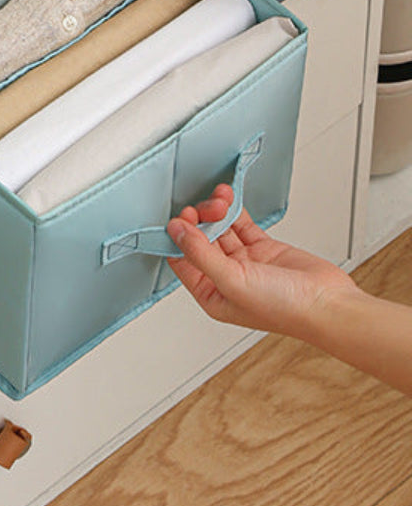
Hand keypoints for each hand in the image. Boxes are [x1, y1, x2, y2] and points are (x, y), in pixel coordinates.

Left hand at [166, 185, 356, 338]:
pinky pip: (240, 224)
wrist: (329, 303)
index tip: (181, 217)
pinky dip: (233, 210)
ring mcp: (245, 262)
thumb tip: (175, 231)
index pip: (181, 260)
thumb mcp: (232, 281)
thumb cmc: (286, 308)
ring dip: (216, 211)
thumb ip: (200, 254)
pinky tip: (229, 198)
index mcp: (212, 294)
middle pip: (199, 240)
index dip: (178, 237)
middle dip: (200, 219)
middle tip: (208, 207)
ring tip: (221, 198)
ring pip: (219, 229)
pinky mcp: (262, 248)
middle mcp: (225, 278)